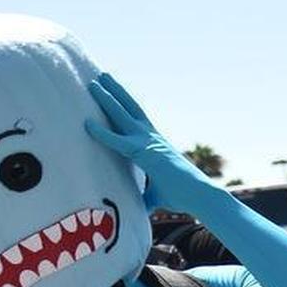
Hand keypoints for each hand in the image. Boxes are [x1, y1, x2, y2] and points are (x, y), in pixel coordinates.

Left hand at [84, 73, 212, 212]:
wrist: (200, 196)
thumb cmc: (182, 196)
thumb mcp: (158, 196)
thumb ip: (145, 198)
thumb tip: (135, 209)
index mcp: (155, 144)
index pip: (136, 120)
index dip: (124, 106)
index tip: (113, 92)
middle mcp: (152, 138)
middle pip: (129, 109)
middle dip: (114, 93)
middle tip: (100, 77)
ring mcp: (149, 143)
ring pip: (123, 116)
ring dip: (108, 99)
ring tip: (94, 82)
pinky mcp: (146, 154)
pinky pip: (119, 142)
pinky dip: (103, 133)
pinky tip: (87, 124)